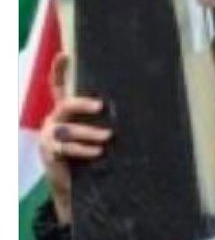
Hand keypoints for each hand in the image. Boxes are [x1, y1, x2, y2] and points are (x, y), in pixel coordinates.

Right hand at [38, 52, 112, 223]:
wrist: (73, 185)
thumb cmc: (89, 154)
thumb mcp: (95, 133)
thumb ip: (104, 120)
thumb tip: (140, 108)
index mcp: (64, 111)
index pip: (58, 86)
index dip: (59, 70)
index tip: (65, 55)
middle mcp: (54, 120)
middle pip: (65, 104)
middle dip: (83, 104)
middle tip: (101, 106)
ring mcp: (50, 136)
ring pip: (68, 129)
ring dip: (89, 133)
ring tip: (108, 137)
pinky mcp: (51, 153)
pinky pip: (66, 148)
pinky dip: (83, 149)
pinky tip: (97, 151)